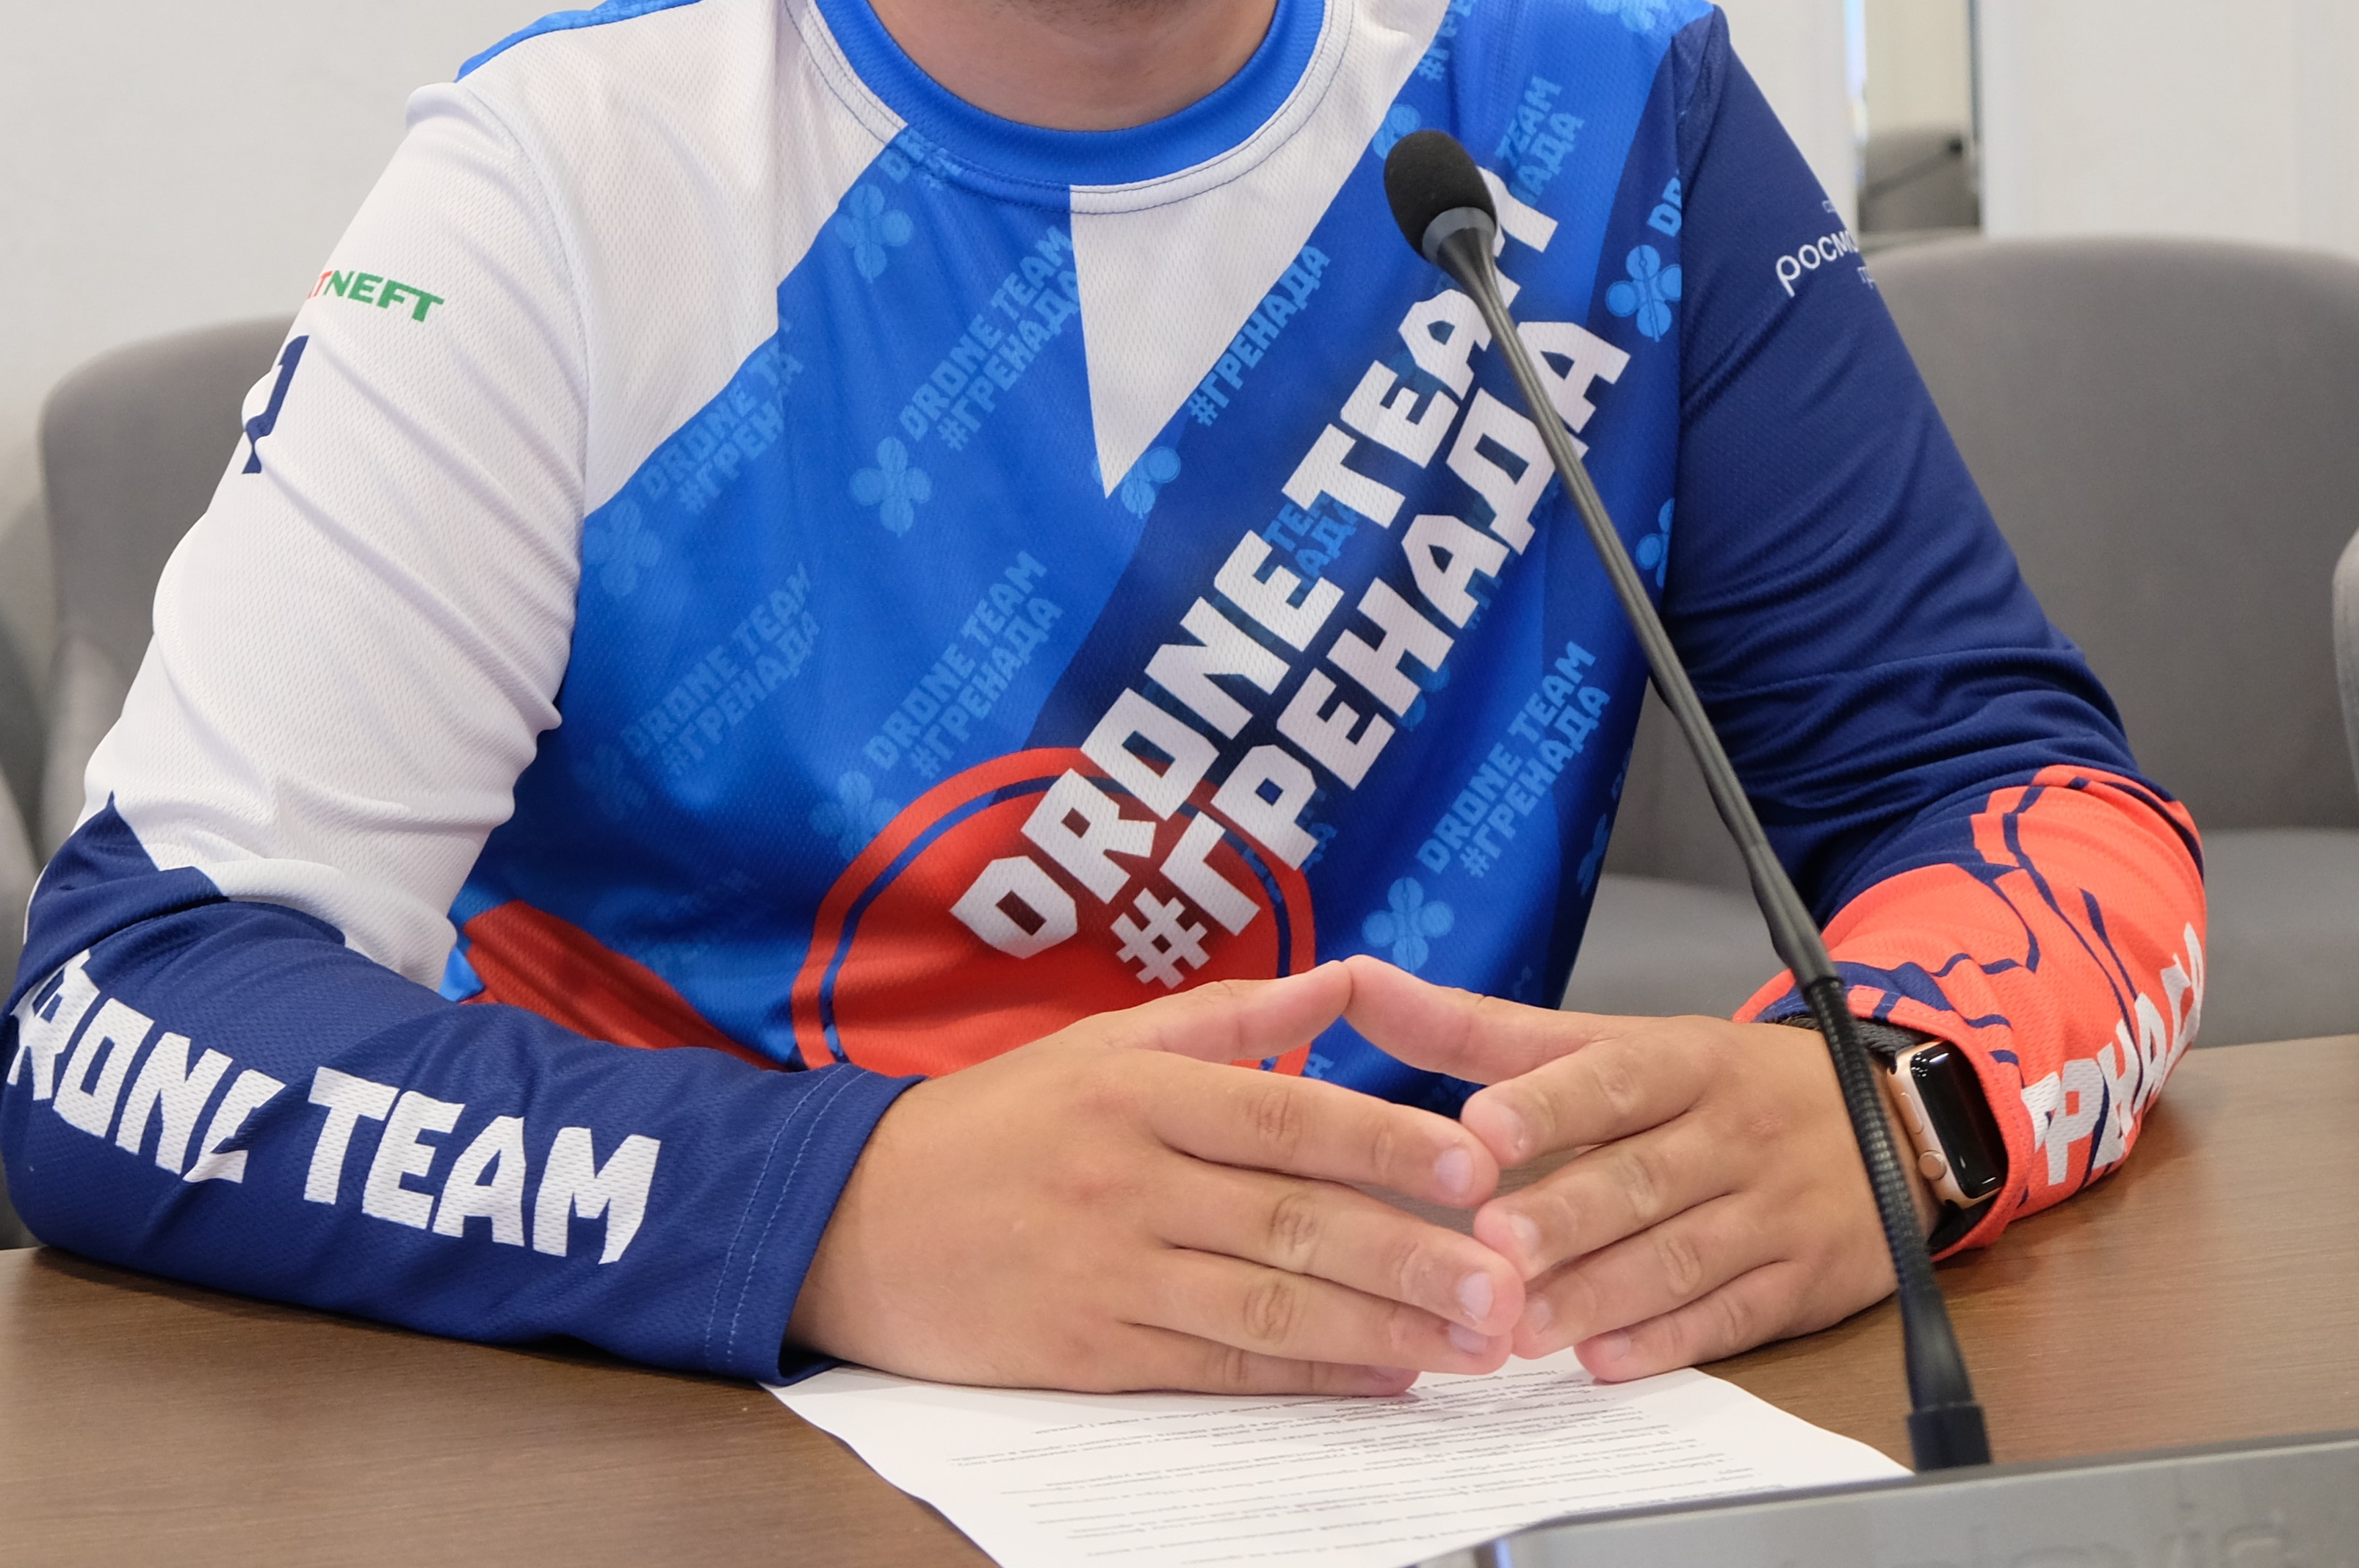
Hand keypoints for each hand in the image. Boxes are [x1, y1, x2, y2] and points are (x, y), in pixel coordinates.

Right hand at [790, 960, 1529, 1392]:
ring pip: (1269, 1303)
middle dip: (1414, 1254)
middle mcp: (1127, 1179)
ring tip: (1471, 1340)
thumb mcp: (1097, 1042)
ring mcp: (1108, 1272)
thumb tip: (1342, 982)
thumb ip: (1227, 1016)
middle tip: (1509, 1278)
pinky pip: (1217, 1367)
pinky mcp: (1088, 1352)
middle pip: (1295, 1219)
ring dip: (1382, 1327)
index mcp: (1136, 1090)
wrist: (849, 1220)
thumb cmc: (985, 1126)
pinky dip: (1306, 1376)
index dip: (1389, 1143)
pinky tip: (1378, 1376)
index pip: (1286, 1115)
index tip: (1479, 1163)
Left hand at [1337, 958, 1926, 1380]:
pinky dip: (1669, 1341)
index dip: (1550, 1104)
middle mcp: (1731, 1130)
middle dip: (1566, 1216)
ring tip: (1522, 1324)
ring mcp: (1772, 1209)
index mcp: (1683, 1059)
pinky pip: (1732, 1315)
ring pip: (1681, 1254)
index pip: (1614, 1077)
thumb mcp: (1616, 1041)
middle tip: (1492, 1247)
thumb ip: (1485, 1030)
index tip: (1482, 1129)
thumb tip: (1361, 984)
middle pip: (1644, 1176)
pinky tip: (1606, 1360)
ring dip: (1600, 1292)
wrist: (1884, 1122)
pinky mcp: (1799, 1282)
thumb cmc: (1713, 1085)